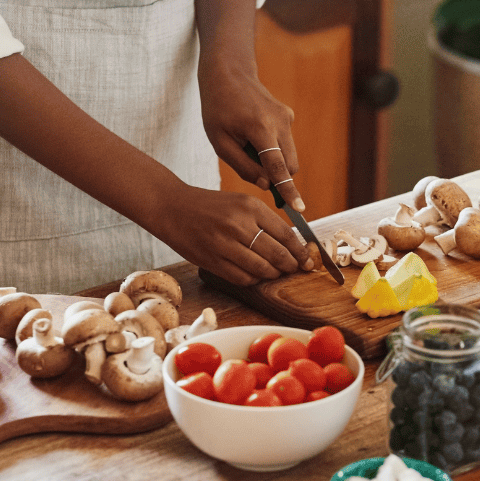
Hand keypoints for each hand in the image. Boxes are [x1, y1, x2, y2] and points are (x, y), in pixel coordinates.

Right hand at [151, 184, 313, 286]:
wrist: (172, 208)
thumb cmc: (210, 206)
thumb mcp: (241, 202)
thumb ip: (265, 220)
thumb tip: (292, 242)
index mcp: (250, 206)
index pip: (286, 234)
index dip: (300, 251)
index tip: (307, 258)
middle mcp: (239, 225)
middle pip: (278, 254)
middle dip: (291, 265)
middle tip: (295, 269)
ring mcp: (225, 245)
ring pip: (262, 269)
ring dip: (273, 274)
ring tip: (276, 272)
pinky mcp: (212, 261)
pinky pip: (242, 277)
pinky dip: (254, 279)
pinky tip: (256, 274)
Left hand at [199, 60, 305, 211]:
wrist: (229, 73)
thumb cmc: (218, 108)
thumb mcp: (219, 142)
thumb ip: (243, 166)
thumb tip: (267, 185)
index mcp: (260, 129)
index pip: (278, 167)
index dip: (288, 190)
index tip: (300, 208)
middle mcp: (279, 123)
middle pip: (289, 165)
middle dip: (278, 176)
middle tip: (256, 174)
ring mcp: (286, 118)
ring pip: (289, 155)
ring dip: (274, 161)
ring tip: (247, 146)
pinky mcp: (288, 116)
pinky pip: (285, 143)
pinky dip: (274, 148)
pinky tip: (253, 133)